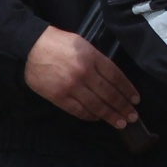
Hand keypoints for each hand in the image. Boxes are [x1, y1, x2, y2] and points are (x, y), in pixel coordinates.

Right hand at [24, 26, 139, 126]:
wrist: (31, 47)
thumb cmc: (58, 43)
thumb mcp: (83, 45)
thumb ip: (97, 60)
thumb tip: (112, 78)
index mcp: (92, 58)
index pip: (116, 77)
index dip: (128, 90)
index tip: (135, 100)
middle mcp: (85, 73)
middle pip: (109, 94)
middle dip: (123, 107)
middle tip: (132, 117)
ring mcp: (72, 86)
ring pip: (96, 105)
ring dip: (110, 116)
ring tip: (120, 123)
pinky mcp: (59, 97)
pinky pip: (79, 110)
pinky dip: (90, 116)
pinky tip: (98, 118)